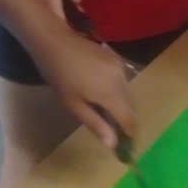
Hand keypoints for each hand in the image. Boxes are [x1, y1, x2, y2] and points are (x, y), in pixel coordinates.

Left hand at [31, 27, 137, 151]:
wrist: (56, 42)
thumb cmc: (61, 77)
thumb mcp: (74, 106)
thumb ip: (96, 124)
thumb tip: (113, 144)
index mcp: (111, 94)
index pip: (130, 119)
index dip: (130, 133)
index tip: (127, 145)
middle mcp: (121, 80)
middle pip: (131, 106)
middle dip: (126, 120)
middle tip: (116, 132)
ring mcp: (120, 66)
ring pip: (127, 92)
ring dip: (122, 104)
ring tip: (109, 112)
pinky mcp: (116, 57)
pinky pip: (122, 79)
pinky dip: (118, 90)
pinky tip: (104, 92)